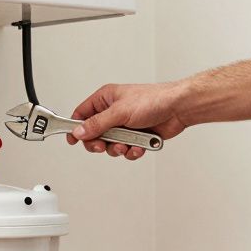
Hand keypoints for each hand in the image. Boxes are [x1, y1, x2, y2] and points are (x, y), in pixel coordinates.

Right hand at [67, 81, 189, 159]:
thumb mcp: (119, 112)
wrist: (178, 109)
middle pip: (94, 134)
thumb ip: (97, 124)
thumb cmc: (154, 100)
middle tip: (103, 146)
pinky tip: (139, 146)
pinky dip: (132, 151)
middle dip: (100, 143)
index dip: (75, 127)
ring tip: (127, 145)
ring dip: (118, 149)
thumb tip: (79, 131)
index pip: (82, 114)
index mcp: (105, 99)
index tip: (72, 140)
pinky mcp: (136, 136)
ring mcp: (125, 125)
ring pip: (111, 145)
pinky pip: (126, 150)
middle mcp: (113, 112)